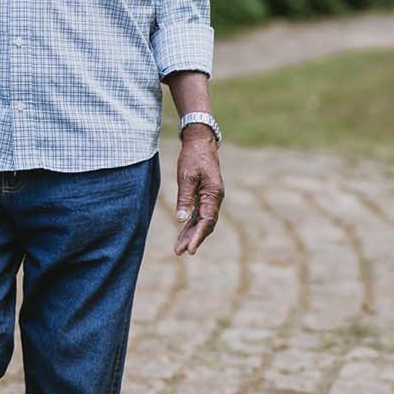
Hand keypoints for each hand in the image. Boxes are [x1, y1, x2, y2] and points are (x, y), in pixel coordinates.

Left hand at [172, 125, 222, 254]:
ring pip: (202, 221)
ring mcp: (211, 197)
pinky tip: (183, 233)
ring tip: (178, 248)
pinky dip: (191, 224)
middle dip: (193, 239)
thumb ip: (185, 198)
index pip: (207, 220)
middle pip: (205, 224)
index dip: (198, 236)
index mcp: (214, 194)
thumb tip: (181, 219)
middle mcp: (215, 198)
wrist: (200, 141)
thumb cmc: (193, 157)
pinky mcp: (205, 195)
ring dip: (191, 234)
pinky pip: (199, 214)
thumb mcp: (186, 177)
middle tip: (179, 252)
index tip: (190, 249)